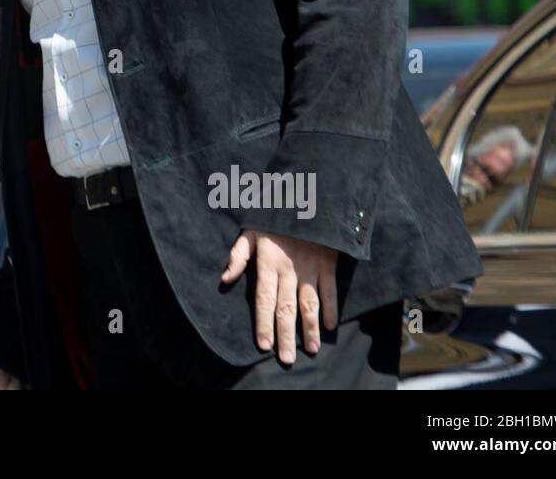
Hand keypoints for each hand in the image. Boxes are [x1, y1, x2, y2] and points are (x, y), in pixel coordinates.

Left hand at [220, 229, 338, 365]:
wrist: (307, 196)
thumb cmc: (273, 216)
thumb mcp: (250, 230)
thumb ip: (237, 255)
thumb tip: (225, 279)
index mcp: (268, 263)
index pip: (264, 299)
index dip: (263, 323)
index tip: (264, 345)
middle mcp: (289, 270)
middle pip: (286, 309)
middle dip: (285, 336)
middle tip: (286, 359)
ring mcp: (310, 268)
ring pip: (309, 304)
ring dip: (310, 329)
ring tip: (310, 350)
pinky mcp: (327, 264)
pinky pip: (329, 290)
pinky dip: (330, 309)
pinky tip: (329, 326)